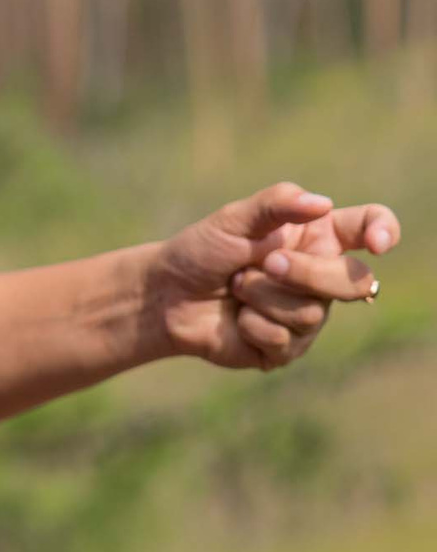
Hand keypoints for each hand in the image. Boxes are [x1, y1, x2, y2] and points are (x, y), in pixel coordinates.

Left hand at [144, 183, 397, 369]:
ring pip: (313, 313)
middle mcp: (321, 276)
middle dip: (307, 272)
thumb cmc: (201, 251)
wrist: (166, 294)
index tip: (376, 243)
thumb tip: (320, 203)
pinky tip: (236, 318)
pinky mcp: (288, 347)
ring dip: (263, 296)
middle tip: (266, 263)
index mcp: (316, 237)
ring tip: (236, 286)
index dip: (384, 230)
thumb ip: (274, 205)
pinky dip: (252, 324)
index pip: (370, 226)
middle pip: (354, 279)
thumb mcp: (231, 219)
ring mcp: (308, 314)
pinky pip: (287, 340)